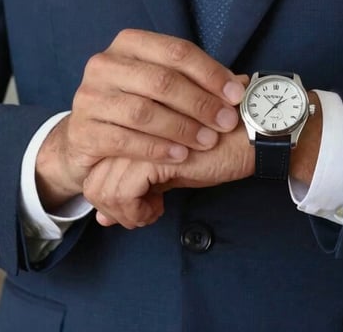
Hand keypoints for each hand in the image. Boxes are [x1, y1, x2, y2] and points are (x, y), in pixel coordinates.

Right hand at [35, 29, 245, 209]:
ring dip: (181, 128)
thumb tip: (243, 84)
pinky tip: (180, 156)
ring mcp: (89, 96)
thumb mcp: (161, 84)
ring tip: (207, 141)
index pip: (176, 50)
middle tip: (226, 122)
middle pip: (161, 80)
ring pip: (143, 111)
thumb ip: (195, 80)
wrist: (88, 136)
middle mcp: (104, 64)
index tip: (236, 94)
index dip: (210, 72)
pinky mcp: (82, 130)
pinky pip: (125, 140)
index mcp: (128, 43)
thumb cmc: (136, 103)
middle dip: (200, 103)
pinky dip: (157, 149)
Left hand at [83, 125, 252, 228]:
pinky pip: (123, 194)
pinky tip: (160, 207)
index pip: (96, 170)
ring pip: (103, 189)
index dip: (112, 198)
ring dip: (127, 213)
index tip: (142, 203)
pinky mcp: (152, 153)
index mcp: (130, 122)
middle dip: (116, 209)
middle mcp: (127, 124)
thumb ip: (133, 188)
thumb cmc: (212, 150)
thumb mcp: (165, 172)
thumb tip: (101, 220)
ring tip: (155, 209)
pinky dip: (138, 212)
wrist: (248, 135)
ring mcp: (137, 136)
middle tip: (147, 212)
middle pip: (94, 180)